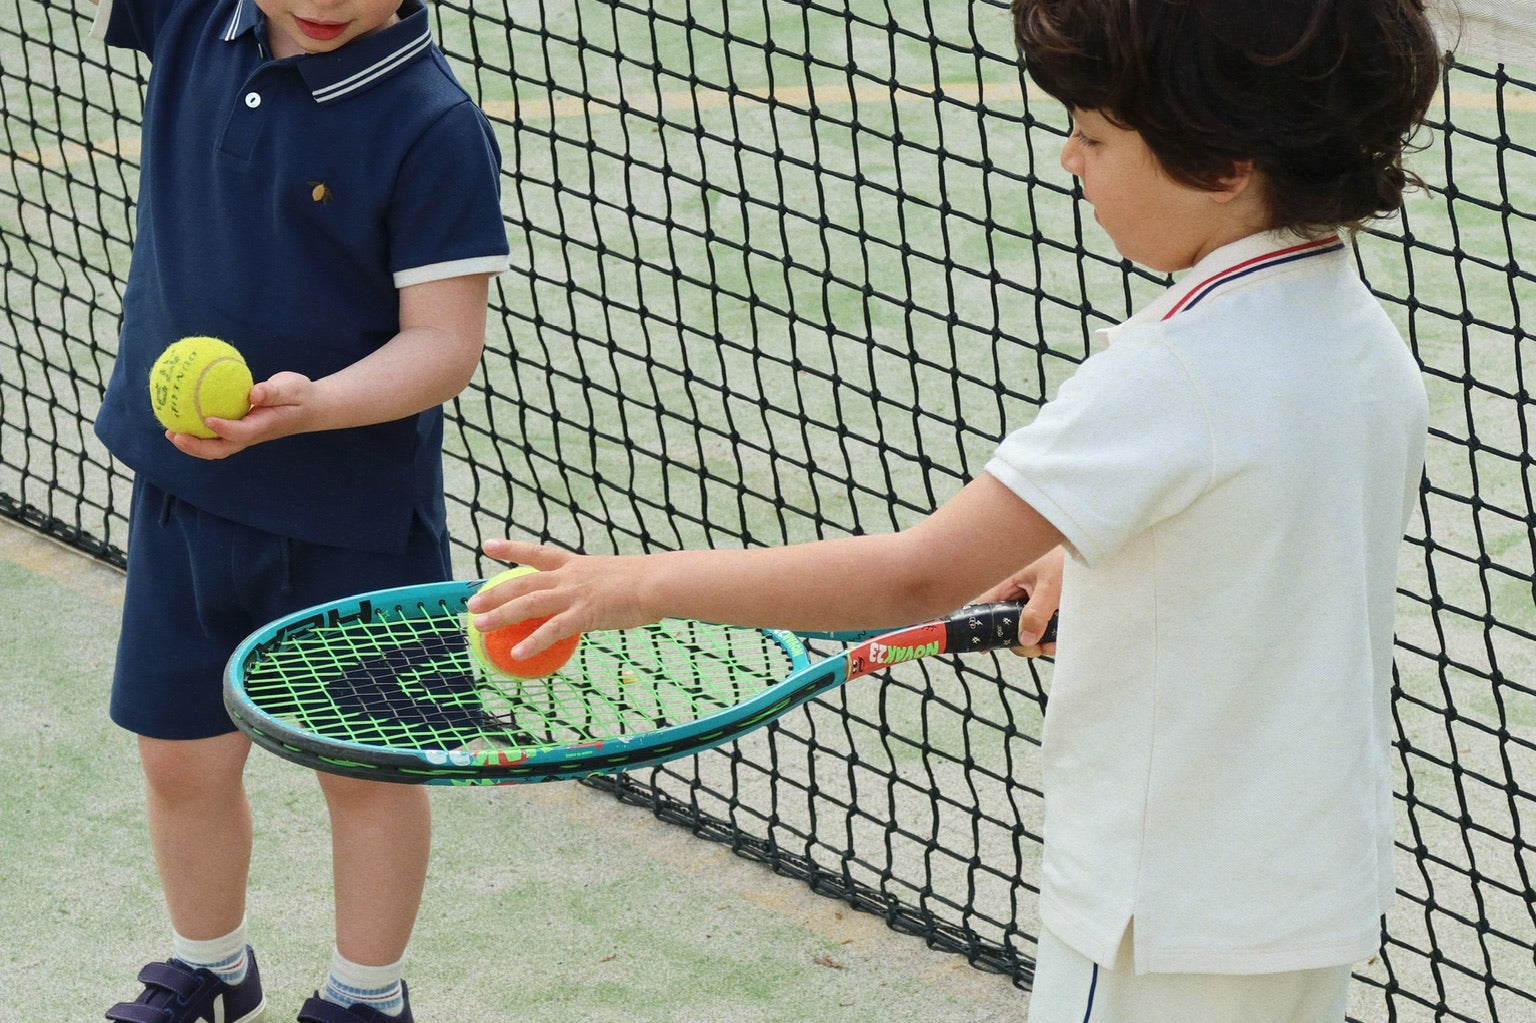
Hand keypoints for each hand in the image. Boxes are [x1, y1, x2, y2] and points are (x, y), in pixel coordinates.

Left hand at [165, 372, 318, 458]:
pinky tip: (182, 417)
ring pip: (216, 447)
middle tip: (174, 433)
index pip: (242, 432)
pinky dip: (197, 432)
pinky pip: (215, 435)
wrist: (309, 408)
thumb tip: (253, 393)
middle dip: (196, 446)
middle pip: (221, 449)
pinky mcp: (240, 429)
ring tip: (170, 431)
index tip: (207, 419)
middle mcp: (252, 435)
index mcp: (264, 426)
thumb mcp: (293, 387)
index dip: (224, 429)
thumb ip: (274, 391)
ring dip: (192, 444)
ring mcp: (245, 435)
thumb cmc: (301, 395)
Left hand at [465, 538, 654, 658]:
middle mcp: (569, 577)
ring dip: (501, 616)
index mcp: (575, 565)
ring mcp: (574, 595)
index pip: (536, 553)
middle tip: (471, 604)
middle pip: (522, 583)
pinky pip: (552, 631)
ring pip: (528, 604)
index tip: (487, 546)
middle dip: (494, 593)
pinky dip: (532, 642)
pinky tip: (516, 654)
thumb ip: (599, 589)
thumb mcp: (615, 579)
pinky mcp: (583, 614)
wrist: (658, 582)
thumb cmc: (646, 582)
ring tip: (479, 627)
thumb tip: (599, 600)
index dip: (510, 549)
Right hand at [978, 545, 1063, 656]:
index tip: (986, 647)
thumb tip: (1025, 639)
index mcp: (1010, 581)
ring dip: (1040, 642)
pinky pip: (1043, 628)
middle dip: (1022, 640)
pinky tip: (1059, 639)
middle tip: (1037, 648)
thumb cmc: (1067, 559)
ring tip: (1054, 644)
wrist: (1092, 550)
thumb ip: (1036, 613)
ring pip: (1027, 629)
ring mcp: (1034, 600)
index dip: (984, 626)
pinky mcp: (1049, 607)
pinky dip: (1050, 637)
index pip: (988, 606)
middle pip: (1008, 624)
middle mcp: (1019, 592)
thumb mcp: (1050, 586)